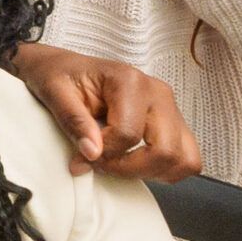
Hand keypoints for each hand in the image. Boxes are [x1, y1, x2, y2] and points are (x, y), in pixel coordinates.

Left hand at [10, 41, 200, 183]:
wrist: (63, 67)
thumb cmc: (60, 76)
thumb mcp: (54, 93)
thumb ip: (73, 121)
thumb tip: (93, 153)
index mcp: (129, 81)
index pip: (128, 134)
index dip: (104, 155)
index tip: (83, 156)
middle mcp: (157, 92)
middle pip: (165, 150)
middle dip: (131, 168)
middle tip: (102, 165)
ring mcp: (170, 107)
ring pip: (183, 159)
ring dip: (152, 172)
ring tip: (120, 165)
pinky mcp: (174, 121)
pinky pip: (187, 158)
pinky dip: (166, 170)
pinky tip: (137, 163)